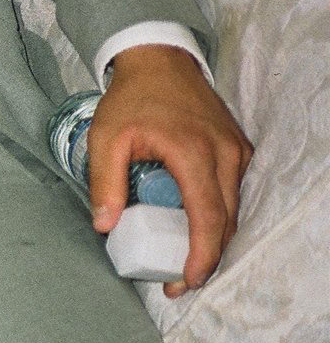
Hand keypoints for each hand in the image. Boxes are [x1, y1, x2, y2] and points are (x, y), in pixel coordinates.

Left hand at [90, 44, 251, 296]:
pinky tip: (194, 229)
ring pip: (233, 208)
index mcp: (194, 153)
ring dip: (213, 238)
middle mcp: (225, 154)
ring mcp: (236, 150)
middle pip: (226, 220)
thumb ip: (105, 182)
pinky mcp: (237, 148)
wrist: (159, 61)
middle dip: (206, 256)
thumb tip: (105, 226)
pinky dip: (217, 215)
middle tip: (179, 282)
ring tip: (185, 262)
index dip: (201, 254)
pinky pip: (232, 191)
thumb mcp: (105, 138)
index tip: (187, 281)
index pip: (208, 216)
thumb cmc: (131, 99)